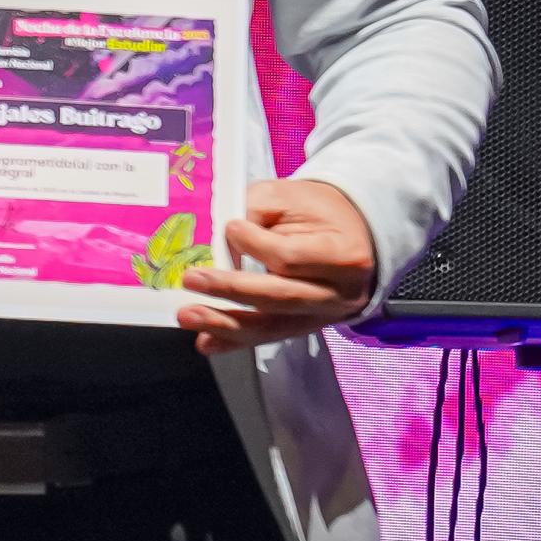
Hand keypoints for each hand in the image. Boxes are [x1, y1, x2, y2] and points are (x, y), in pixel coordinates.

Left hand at [175, 176, 377, 349]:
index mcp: (343, 256)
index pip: (290, 258)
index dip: (254, 244)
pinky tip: (206, 342)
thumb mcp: (288, 197)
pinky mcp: (304, 327)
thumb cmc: (317, 212)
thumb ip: (254, 212)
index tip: (230, 227)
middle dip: (231, 290)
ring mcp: (322, 316)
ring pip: (272, 326)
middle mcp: (338, 294)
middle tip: (191, 279)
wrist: (352, 234)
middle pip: (280, 297)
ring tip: (188, 316)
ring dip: (225, 323)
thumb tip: (219, 238)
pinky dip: (234, 341)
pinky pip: (267, 336)